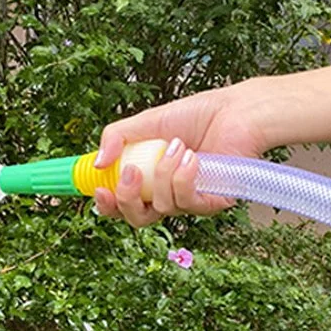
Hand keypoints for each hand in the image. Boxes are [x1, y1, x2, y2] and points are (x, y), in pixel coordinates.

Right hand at [94, 81, 268, 226]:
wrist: (234, 111)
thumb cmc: (197, 116)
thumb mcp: (147, 122)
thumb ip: (117, 138)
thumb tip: (96, 163)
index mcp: (149, 179)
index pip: (122, 204)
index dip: (107, 204)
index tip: (99, 188)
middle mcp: (168, 194)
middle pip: (138, 219)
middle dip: (128, 199)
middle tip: (132, 172)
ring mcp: (189, 201)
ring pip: (163, 208)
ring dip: (164, 175)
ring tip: (177, 146)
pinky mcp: (211, 202)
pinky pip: (188, 204)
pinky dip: (184, 179)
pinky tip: (191, 157)